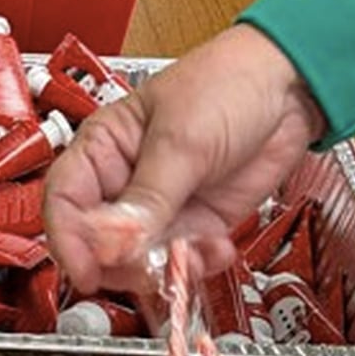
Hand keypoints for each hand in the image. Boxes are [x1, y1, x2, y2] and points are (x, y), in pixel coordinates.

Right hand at [42, 25, 328, 294]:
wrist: (290, 88)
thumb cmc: (225, 85)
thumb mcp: (181, 142)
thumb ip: (148, 198)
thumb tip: (114, 244)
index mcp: (103, 145)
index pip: (64, 199)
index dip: (68, 239)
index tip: (87, 270)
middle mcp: (125, 178)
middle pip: (99, 240)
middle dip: (123, 262)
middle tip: (149, 269)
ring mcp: (162, 203)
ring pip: (140, 259)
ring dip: (165, 268)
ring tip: (193, 256)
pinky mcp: (198, 221)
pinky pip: (182, 260)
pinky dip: (197, 265)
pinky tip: (217, 248)